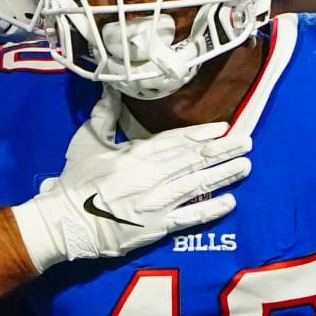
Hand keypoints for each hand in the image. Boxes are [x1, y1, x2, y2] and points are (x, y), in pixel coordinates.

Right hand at [10, 94, 251, 271]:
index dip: (202, 133)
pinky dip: (211, 209)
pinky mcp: (158, 227)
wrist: (68, 222)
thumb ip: (105, 114)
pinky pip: (190, 217)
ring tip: (245, 165)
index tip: (224, 128)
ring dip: (224, 174)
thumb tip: (111, 88)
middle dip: (223, 150)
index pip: (177, 140)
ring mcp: (158, 202)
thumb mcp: (87, 140)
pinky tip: (230, 201)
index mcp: (137, 153)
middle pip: (194, 159)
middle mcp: (153, 175)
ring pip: (198, 184)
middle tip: (247, 142)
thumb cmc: (76, 181)